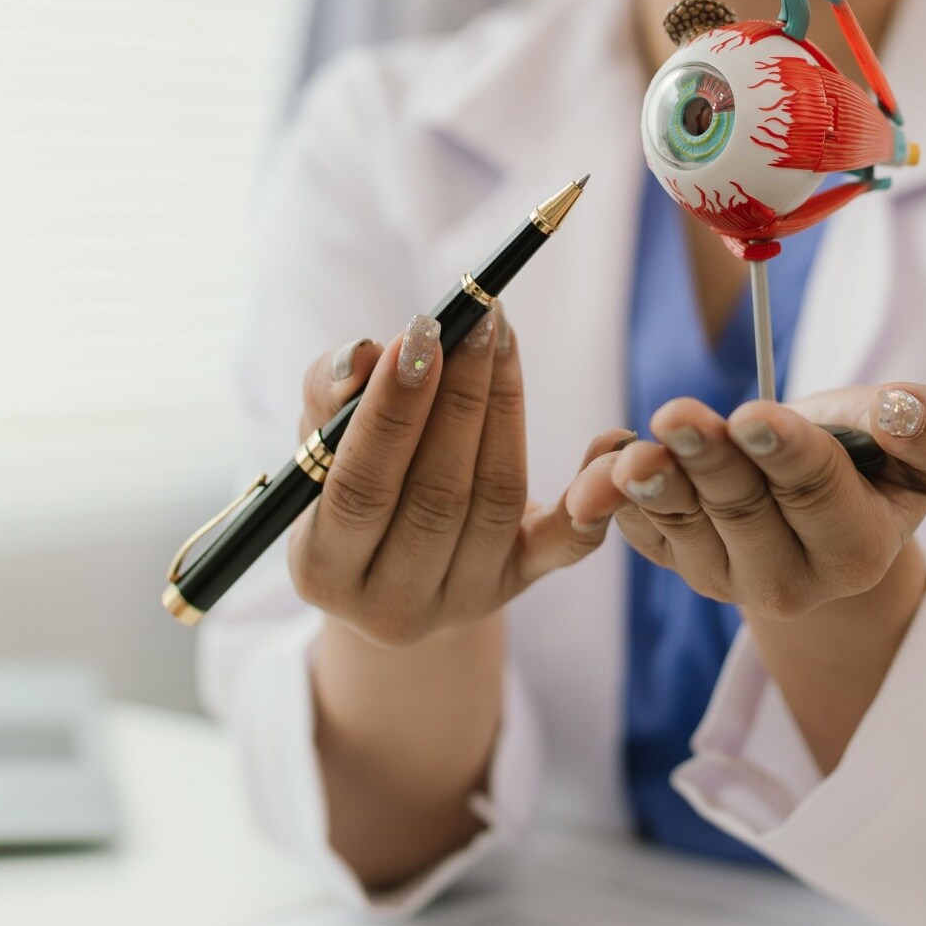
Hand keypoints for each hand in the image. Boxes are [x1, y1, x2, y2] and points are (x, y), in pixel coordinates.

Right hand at [287, 308, 621, 647]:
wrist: (389, 565)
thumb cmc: (344, 482)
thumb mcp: (316, 443)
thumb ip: (328, 396)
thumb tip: (365, 356)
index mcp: (322, 571)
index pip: (361, 488)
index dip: (392, 411)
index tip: (419, 332)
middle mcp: (391, 605)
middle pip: (437, 496)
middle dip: (459, 397)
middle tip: (477, 320)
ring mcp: (462, 601)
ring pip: (495, 501)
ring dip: (504, 409)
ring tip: (501, 338)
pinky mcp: (519, 585)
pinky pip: (565, 546)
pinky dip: (592, 495)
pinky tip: (609, 439)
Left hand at [567, 383, 925, 619]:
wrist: (822, 498)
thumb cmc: (878, 458)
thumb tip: (904, 411)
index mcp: (859, 552)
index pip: (819, 495)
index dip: (786, 453)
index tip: (753, 417)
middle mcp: (790, 581)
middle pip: (743, 511)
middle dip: (710, 461)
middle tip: (677, 414)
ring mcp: (724, 576)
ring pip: (683, 524)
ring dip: (654, 484)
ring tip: (631, 455)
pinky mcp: (675, 561)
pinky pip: (635, 528)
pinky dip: (612, 491)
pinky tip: (605, 452)